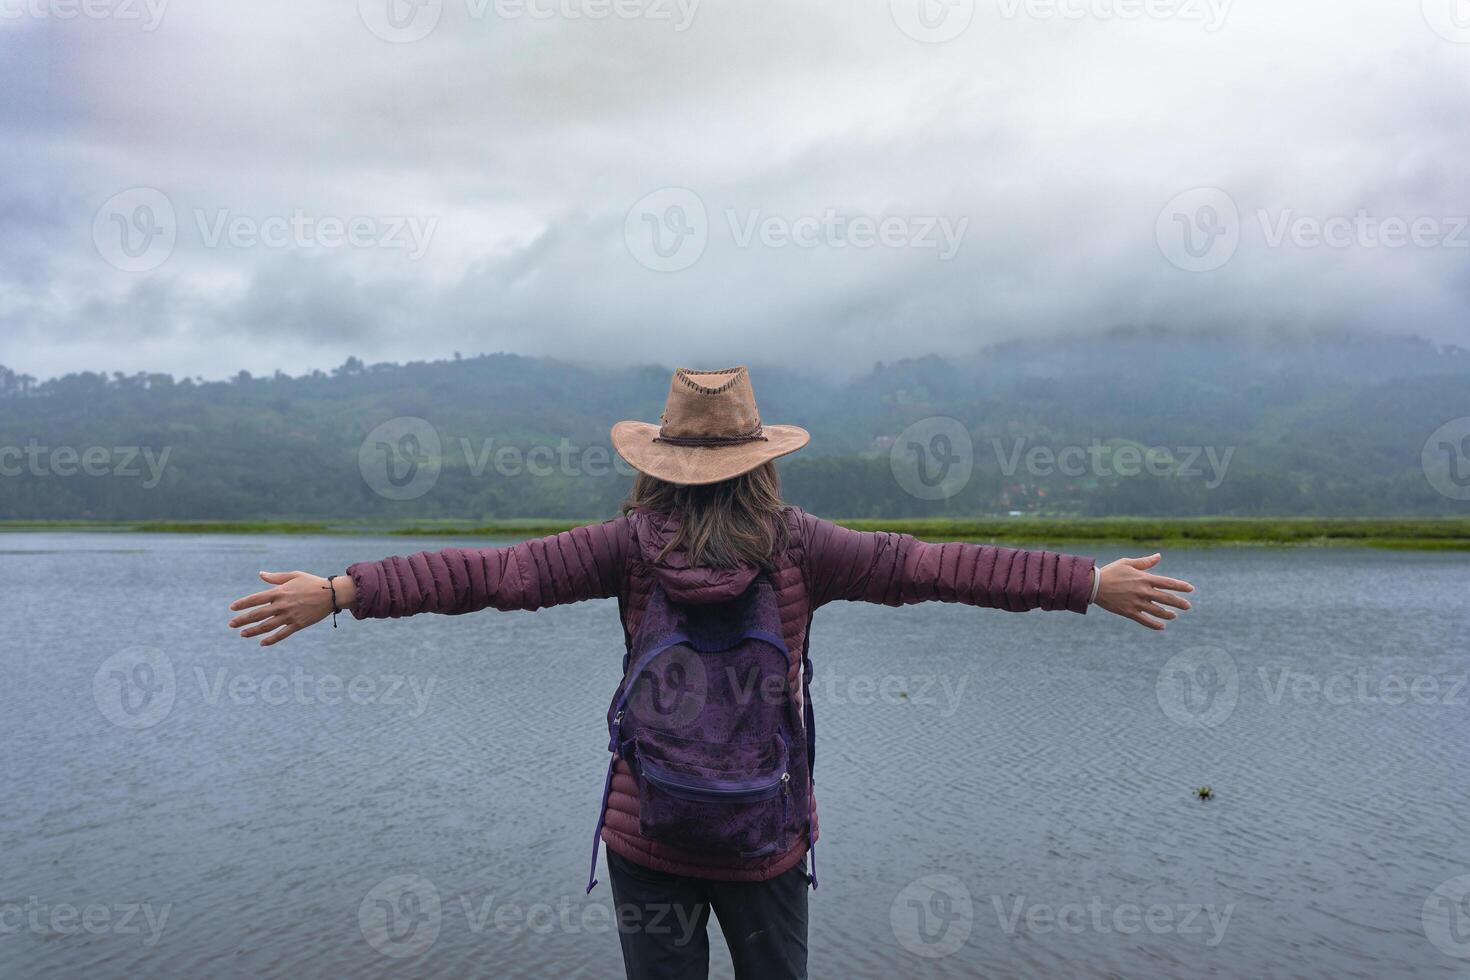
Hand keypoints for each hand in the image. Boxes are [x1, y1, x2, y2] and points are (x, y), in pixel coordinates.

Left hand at [228, 571, 350, 646]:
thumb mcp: (294, 575)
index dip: (242, 604)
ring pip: (267, 626)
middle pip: (258, 614)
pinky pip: (282, 634)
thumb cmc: (312, 582)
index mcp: (279, 592)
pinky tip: (262, 643)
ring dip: (253, 631)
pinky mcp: (298, 624)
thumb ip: (275, 577)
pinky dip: (271, 640)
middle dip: (242, 620)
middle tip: (231, 624)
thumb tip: (260, 574)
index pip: (255, 599)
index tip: (232, 608)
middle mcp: (282, 605)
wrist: (331, 593)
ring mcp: (290, 616)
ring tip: (243, 634)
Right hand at [1094, 554, 1193, 630]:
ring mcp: (1137, 603)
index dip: (1181, 586)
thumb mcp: (1128, 563)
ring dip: (1168, 614)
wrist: (1094, 585)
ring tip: (1174, 616)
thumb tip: (1159, 556)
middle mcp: (1143, 591)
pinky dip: (1154, 624)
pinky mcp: (1129, 612)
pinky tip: (1162, 626)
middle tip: (1188, 606)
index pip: (1168, 583)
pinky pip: (1145, 620)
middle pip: (1167, 598)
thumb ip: (1145, 562)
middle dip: (1179, 603)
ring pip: (1158, 611)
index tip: (1191, 589)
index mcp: (1144, 578)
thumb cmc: (1111, 572)